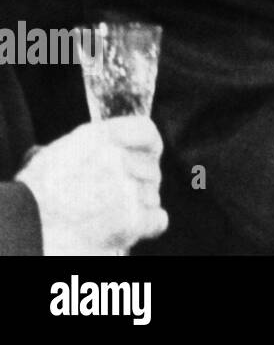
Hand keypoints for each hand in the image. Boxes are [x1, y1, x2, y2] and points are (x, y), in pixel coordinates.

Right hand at [16, 116, 167, 255]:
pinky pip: (157, 219)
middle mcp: (120, 158)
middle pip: (151, 169)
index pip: (146, 132)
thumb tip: (79, 152)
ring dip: (138, 206)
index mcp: (100, 137)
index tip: (147, 157)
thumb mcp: (51, 158)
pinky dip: (147, 226)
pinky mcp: (134, 218)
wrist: (29, 229)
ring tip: (108, 216)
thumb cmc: (33, 197)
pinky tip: (125, 227)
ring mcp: (129, 188)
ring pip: (152, 195)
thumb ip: (79, 150)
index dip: (149, 147)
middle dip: (139, 184)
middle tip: (115, 198)